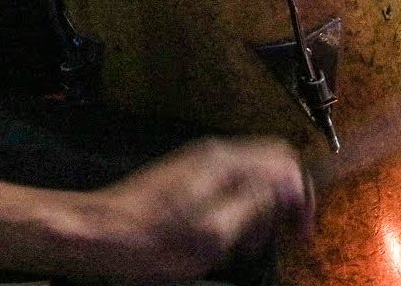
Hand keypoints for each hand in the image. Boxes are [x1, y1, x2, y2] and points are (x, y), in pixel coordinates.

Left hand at [86, 136, 314, 284]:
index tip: (302, 230)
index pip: (286, 162)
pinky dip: (239, 209)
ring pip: (252, 176)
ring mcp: (200, 162)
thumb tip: (292, 185)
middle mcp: (215, 154)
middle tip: (282, 239)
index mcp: (226, 164)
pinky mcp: (188, 175)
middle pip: (272, 165)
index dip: (302, 196)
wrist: (99, 233)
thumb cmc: (150, 241)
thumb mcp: (213, 233)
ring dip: (261, 210)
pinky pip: (230, 184)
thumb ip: (257, 204)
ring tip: (249, 245)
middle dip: (284, 203)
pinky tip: (226, 237)